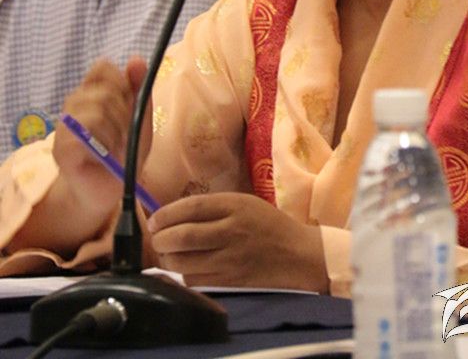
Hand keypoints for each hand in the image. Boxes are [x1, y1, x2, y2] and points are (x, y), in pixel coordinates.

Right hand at [53, 56, 149, 222]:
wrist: (110, 191)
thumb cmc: (124, 154)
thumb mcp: (140, 120)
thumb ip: (139, 90)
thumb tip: (136, 59)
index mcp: (92, 92)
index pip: (103, 67)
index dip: (120, 82)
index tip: (128, 105)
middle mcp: (74, 103)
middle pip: (107, 91)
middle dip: (125, 115)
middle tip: (124, 136)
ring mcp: (64, 125)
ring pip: (97, 110)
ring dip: (116, 132)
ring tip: (114, 148)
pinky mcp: (60, 147)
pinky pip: (85, 132)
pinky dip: (103, 145)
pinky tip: (104, 156)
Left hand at [147, 192, 327, 292]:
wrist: (297, 254)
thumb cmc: (269, 224)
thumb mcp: (244, 203)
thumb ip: (214, 207)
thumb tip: (175, 214)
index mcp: (235, 206)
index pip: (192, 208)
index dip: (166, 214)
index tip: (154, 220)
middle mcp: (231, 231)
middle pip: (183, 236)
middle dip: (161, 239)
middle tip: (156, 238)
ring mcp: (230, 259)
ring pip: (184, 262)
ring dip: (168, 259)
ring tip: (167, 253)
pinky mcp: (229, 281)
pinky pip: (195, 281)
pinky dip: (182, 275)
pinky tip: (185, 267)